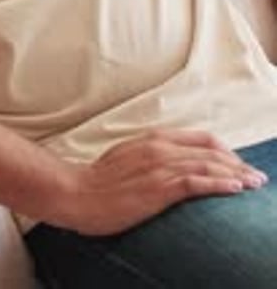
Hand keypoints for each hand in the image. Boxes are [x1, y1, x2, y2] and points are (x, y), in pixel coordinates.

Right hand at [60, 129, 266, 235]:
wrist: (75, 192)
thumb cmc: (99, 181)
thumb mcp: (129, 157)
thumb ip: (153, 155)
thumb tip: (174, 162)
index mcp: (154, 138)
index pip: (201, 139)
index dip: (225, 150)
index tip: (239, 164)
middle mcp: (159, 147)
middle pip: (210, 150)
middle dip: (238, 163)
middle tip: (256, 176)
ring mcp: (158, 166)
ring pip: (207, 164)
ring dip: (236, 174)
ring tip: (253, 184)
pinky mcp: (157, 187)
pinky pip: (195, 182)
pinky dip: (218, 183)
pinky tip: (234, 189)